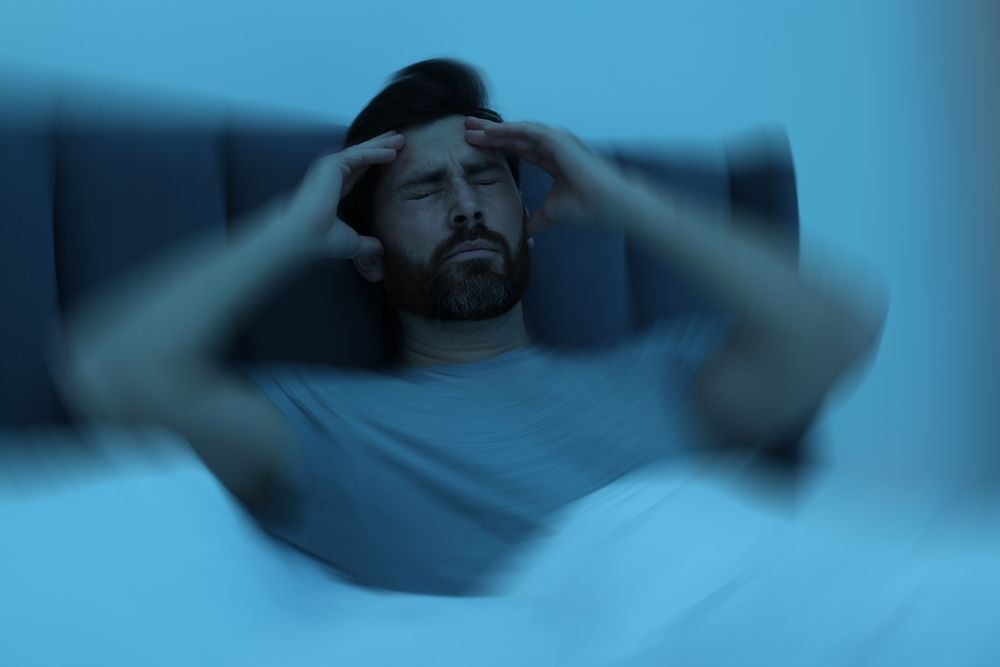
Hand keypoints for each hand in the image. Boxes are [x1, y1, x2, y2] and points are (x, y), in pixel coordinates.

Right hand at [282, 130, 404, 259]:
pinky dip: (377, 152)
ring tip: (400, 138)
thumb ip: (367, 244)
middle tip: (398, 139)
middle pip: (361, 157)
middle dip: (380, 146)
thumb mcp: (352, 242)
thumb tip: (380, 249)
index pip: (357, 171)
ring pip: (361, 152)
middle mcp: (330, 176)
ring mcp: (329, 169)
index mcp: (333, 190)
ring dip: (381, 145)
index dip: (373, 162)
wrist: (304, 235)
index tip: (390, 156)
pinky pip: (360, 156)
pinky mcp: (332, 165)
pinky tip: (392, 152)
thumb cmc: (320, 239)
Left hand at [464, 117, 629, 235]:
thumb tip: (521, 233)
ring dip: (493, 129)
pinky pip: (527, 131)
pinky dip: (507, 129)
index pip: (517, 149)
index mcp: (551, 159)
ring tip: (471, 127)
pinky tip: (490, 131)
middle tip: (465, 130)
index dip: (496, 147)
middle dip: (489, 133)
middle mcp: (552, 146)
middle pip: (513, 136)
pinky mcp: (557, 139)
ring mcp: (555, 140)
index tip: (474, 147)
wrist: (604, 202)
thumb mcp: (550, 214)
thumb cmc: (584, 206)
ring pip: (517, 131)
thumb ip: (534, 220)